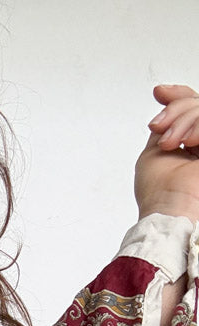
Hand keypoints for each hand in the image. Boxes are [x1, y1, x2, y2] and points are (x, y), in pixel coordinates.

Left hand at [136, 84, 198, 221]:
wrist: (171, 209)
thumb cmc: (159, 192)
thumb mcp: (154, 151)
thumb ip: (165, 126)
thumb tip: (165, 101)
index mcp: (188, 141)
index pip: (190, 106)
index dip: (176, 95)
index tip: (159, 93)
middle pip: (196, 102)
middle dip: (176, 111)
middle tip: (163, 132)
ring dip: (184, 121)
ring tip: (174, 143)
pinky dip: (197, 128)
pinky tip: (190, 143)